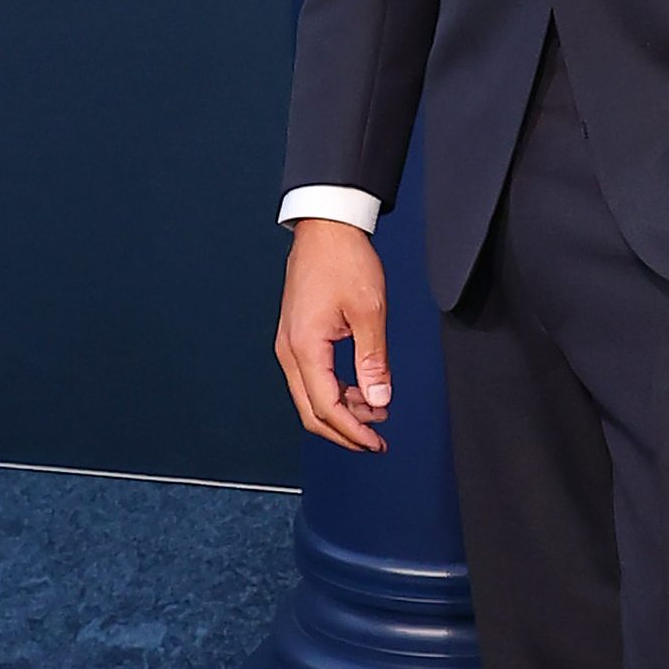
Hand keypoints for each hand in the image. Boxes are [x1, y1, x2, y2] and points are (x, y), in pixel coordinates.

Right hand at [274, 219, 392, 452]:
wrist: (326, 227)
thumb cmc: (345, 260)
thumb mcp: (369, 310)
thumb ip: (373, 360)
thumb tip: (379, 400)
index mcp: (305, 348)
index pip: (326, 408)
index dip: (352, 431)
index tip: (376, 442)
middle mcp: (289, 351)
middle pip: (312, 411)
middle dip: (344, 430)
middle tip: (376, 438)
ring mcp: (289, 343)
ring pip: (310, 395)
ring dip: (341, 410)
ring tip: (375, 410)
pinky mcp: (296, 335)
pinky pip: (311, 376)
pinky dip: (334, 390)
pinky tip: (358, 388)